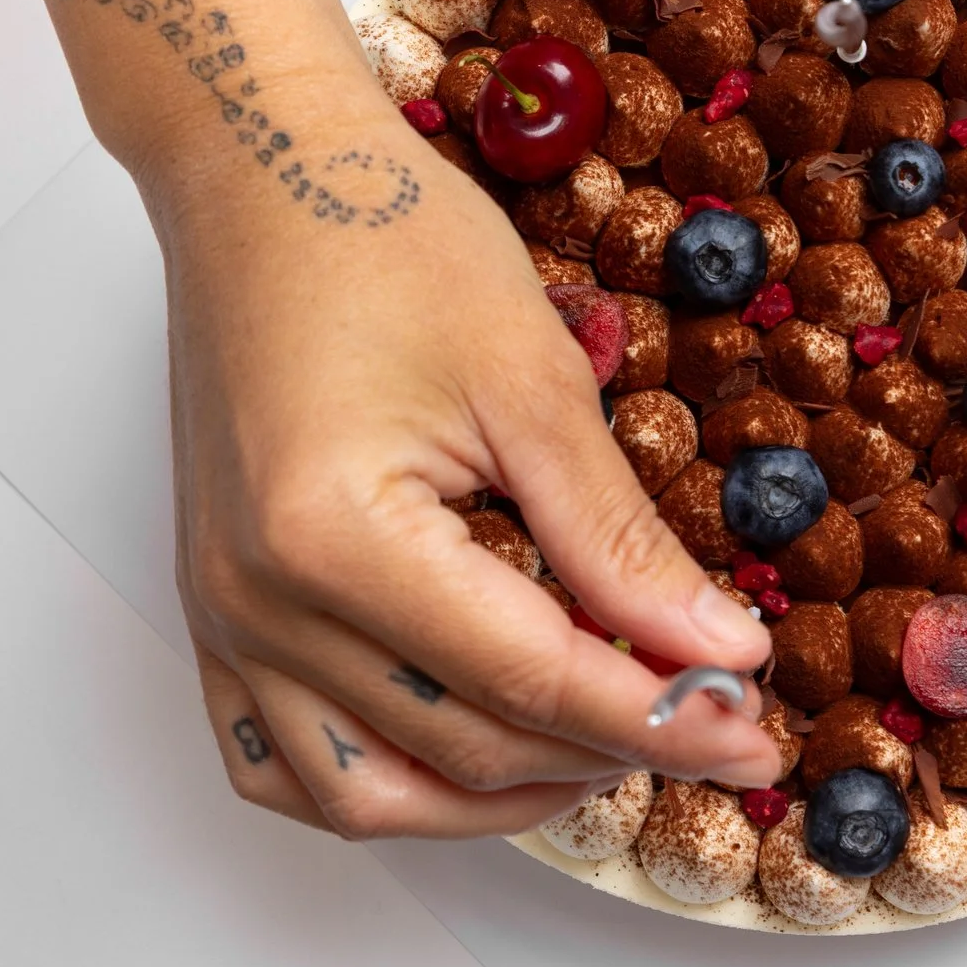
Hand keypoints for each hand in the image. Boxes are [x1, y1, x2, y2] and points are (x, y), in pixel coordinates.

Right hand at [155, 105, 778, 839]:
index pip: (531, 680)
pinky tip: (473, 752)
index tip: (753, 726)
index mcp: (334, 537)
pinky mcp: (213, 610)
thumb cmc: (384, 239)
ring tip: (606, 745)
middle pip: (462, 746)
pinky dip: (384, 783)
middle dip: (606, 751)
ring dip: (498, 795)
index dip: (660, 716)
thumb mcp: (533, 380)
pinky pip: (280, 761)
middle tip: (715, 723)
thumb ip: (619, 537)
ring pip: (368, 793)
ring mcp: (221, 615)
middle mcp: (257, 600)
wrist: (259, 171)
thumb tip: (717, 646)